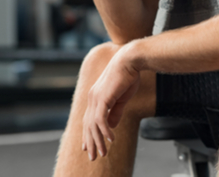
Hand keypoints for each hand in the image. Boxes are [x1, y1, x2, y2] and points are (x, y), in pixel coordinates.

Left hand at [81, 45, 140, 160]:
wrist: (130, 60)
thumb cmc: (128, 76)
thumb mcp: (122, 98)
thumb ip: (115, 112)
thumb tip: (111, 126)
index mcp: (96, 96)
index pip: (88, 119)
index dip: (88, 134)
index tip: (88, 147)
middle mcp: (92, 98)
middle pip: (88, 125)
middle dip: (91, 142)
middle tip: (93, 156)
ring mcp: (96, 98)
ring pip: (93, 125)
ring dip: (98, 141)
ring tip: (102, 153)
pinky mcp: (102, 98)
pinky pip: (101, 120)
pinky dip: (105, 131)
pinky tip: (111, 139)